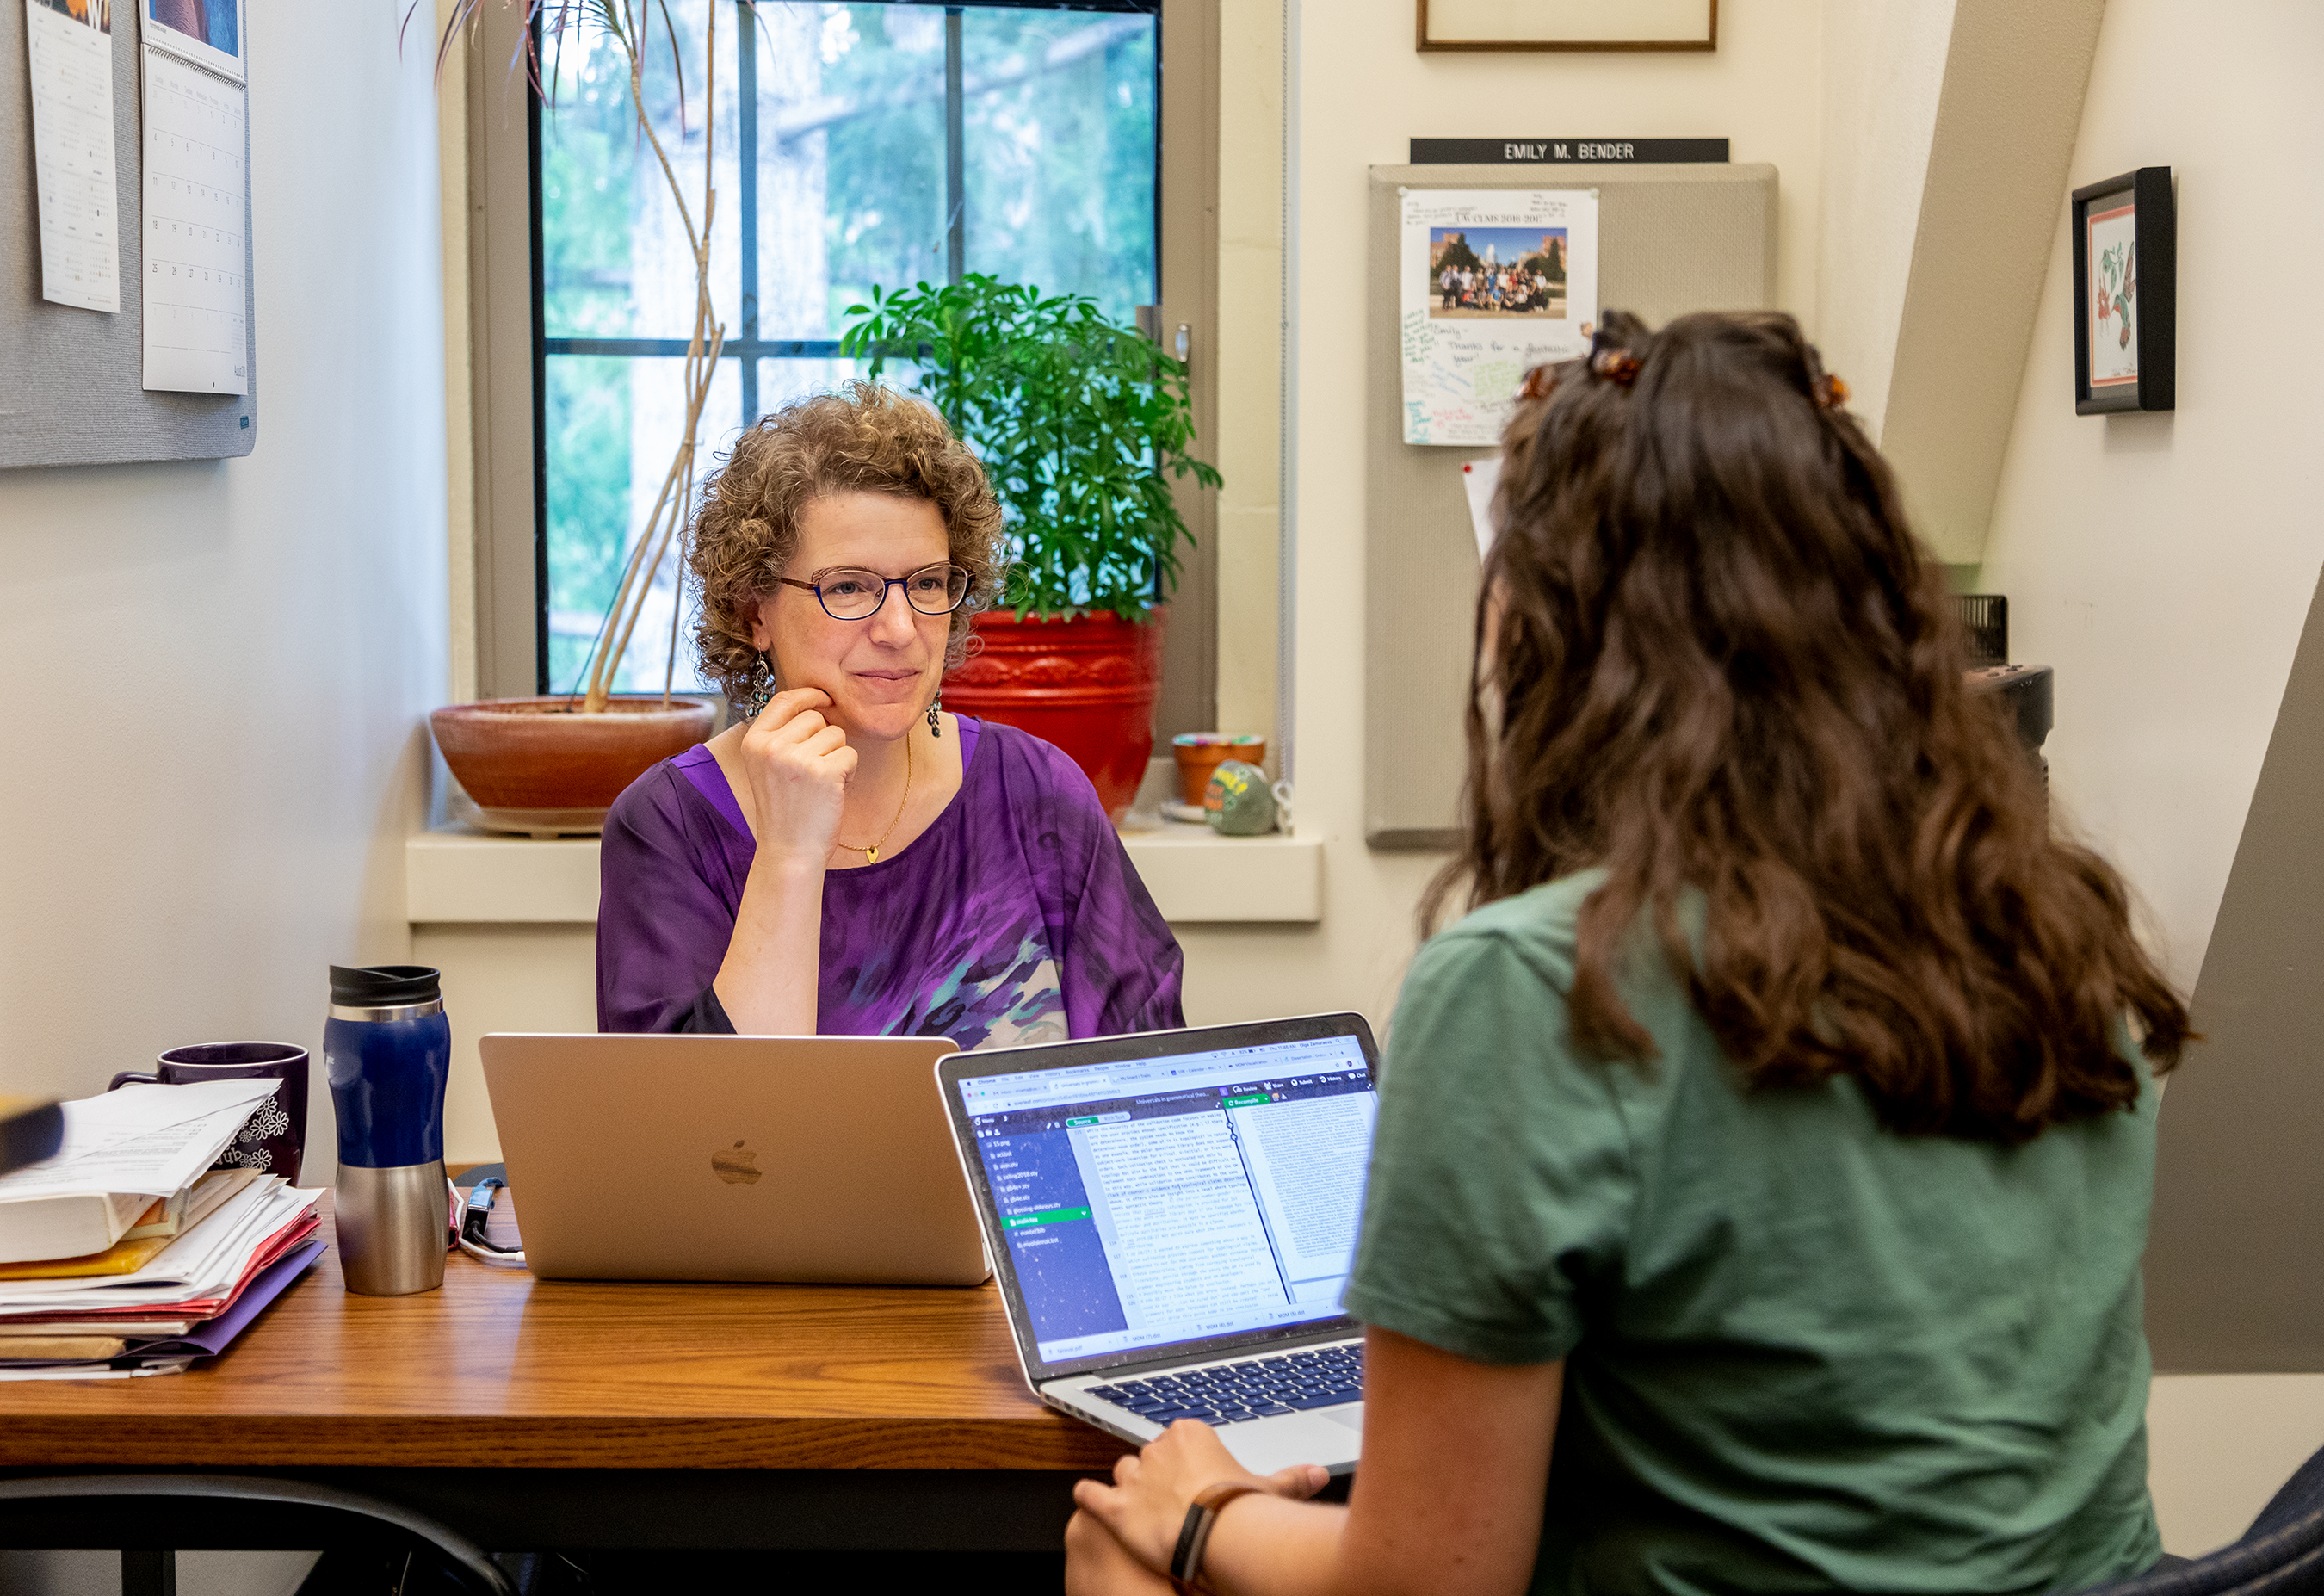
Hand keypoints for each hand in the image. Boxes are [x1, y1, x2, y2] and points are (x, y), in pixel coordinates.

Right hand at [736, 687, 854, 864]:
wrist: (789, 851)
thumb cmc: (784, 810)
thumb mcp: (767, 767)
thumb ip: (781, 735)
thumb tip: (815, 701)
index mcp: (754, 742)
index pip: (784, 699)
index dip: (809, 695)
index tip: (825, 699)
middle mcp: (772, 747)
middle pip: (815, 718)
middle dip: (824, 739)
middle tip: (815, 771)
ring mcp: (797, 759)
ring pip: (836, 734)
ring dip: (837, 756)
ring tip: (822, 783)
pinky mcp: (824, 772)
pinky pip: (850, 754)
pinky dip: (849, 771)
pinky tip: (834, 791)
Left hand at [1071, 1421, 1329, 1578]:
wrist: (1214, 1534)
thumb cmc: (1242, 1510)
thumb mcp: (1269, 1489)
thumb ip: (1290, 1478)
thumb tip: (1318, 1475)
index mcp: (1191, 1434)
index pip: (1178, 1441)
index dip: (1183, 1463)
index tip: (1194, 1481)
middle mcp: (1158, 1449)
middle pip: (1150, 1456)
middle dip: (1157, 1476)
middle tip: (1172, 1502)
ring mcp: (1135, 1477)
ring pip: (1123, 1472)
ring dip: (1128, 1487)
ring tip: (1137, 1505)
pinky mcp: (1115, 1506)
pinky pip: (1091, 1494)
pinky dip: (1088, 1496)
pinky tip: (1089, 1499)